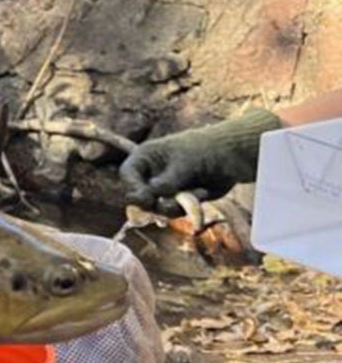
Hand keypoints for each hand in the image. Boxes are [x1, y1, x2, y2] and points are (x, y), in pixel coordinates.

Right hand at [120, 108, 281, 209]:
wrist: (234, 156)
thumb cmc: (205, 150)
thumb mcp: (184, 164)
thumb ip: (166, 181)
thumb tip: (150, 195)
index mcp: (146, 157)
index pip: (128, 175)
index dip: (133, 187)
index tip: (145, 198)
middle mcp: (152, 173)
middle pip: (139, 196)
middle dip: (156, 202)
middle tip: (171, 203)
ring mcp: (165, 188)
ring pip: (157, 208)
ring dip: (175, 206)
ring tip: (197, 193)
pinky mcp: (179, 199)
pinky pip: (176, 211)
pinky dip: (189, 207)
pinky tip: (203, 193)